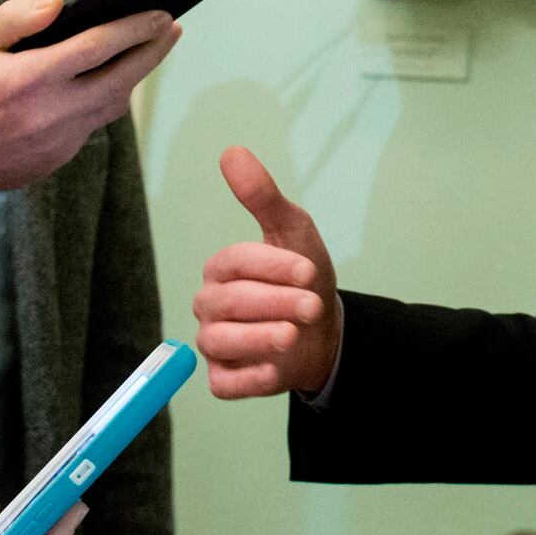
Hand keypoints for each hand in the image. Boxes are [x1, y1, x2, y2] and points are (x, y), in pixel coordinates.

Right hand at [0, 0, 180, 203]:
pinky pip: (94, 123)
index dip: (134, 28)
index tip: (161, 12)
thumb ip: (16, 18)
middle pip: (121, 78)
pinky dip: (106, 98)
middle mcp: (51, 112)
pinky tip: (111, 78)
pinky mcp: (61, 158)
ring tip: (147, 48)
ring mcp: (59, 140)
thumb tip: (60, 2)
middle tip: (171, 27)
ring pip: (114, 104)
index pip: (98, 47)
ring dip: (134, 75)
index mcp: (29, 79)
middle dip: (152, 50)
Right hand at [194, 146, 340, 397]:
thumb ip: (263, 197)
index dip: (273, 266)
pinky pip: (225, 383)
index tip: (309, 270)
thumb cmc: (304, 278)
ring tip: (294, 334)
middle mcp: (211, 305)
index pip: (236, 263)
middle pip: (230, 303)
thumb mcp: (294, 232)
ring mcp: (215, 343)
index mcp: (223, 268)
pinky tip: (277, 369)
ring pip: (221, 342)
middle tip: (313, 305)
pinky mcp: (224, 378)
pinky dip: (250, 378)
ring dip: (261, 338)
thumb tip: (232, 151)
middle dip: (276, 302)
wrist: (324, 331)